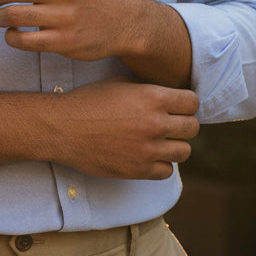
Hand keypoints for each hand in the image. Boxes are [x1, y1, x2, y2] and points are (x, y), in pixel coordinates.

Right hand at [47, 78, 199, 179]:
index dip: (186, 103)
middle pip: (192, 128)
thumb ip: (148, 89)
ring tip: (161, 141)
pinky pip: (167, 171)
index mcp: (153, 97)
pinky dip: (161, 164)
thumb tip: (168, 95)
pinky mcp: (138, 170)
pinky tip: (148, 155)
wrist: (63, 127)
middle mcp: (155, 123)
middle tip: (171, 124)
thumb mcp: (120, 84)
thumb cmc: (89, 101)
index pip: (192, 102)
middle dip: (183, 124)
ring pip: (184, 151)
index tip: (178, 106)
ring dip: (175, 146)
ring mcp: (148, 149)